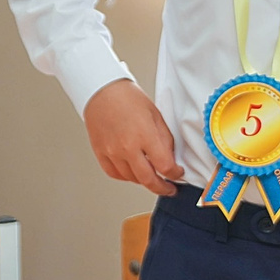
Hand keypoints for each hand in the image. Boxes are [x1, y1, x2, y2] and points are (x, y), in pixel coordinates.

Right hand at [83, 80, 181, 194]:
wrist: (102, 91)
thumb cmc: (129, 99)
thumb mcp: (156, 116)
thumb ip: (165, 140)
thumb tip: (171, 159)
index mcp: (145, 135)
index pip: (165, 167)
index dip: (176, 174)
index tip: (179, 173)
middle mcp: (127, 147)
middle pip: (148, 180)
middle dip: (163, 188)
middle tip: (169, 189)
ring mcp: (112, 152)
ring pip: (132, 179)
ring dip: (144, 181)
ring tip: (152, 176)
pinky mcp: (101, 153)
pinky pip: (115, 174)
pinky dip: (127, 176)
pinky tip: (134, 172)